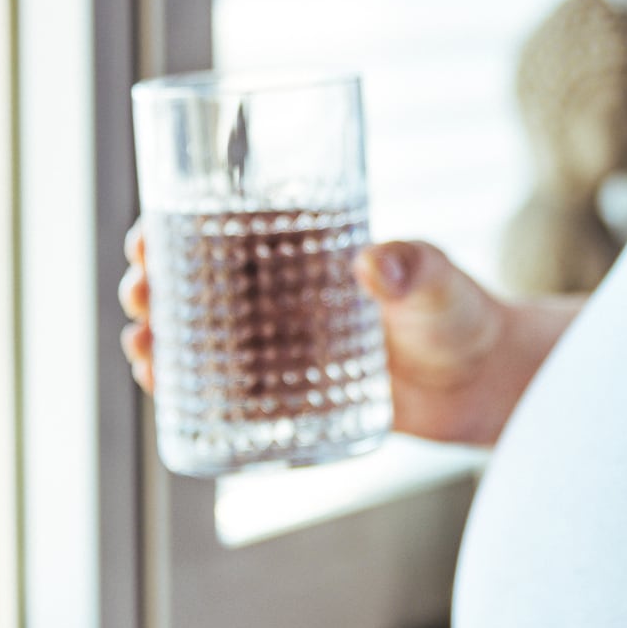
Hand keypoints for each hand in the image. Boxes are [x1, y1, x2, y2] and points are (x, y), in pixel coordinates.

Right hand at [118, 221, 576, 445]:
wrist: (486, 383)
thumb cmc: (463, 315)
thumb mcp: (439, 283)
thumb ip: (415, 267)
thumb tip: (375, 264)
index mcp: (302, 252)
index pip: (222, 231)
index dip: (173, 230)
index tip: (145, 236)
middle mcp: (283, 297)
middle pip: (196, 285)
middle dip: (153, 287)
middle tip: (140, 296)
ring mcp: (284, 349)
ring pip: (203, 341)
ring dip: (160, 341)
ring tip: (143, 350)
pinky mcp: (295, 397)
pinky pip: (230, 393)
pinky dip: (192, 393)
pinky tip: (166, 396)